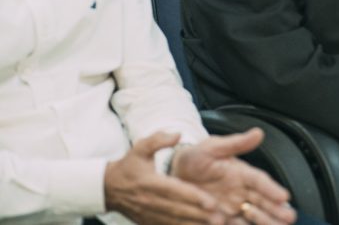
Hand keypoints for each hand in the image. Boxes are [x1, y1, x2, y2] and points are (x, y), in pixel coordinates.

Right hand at [104, 132, 223, 224]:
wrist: (107, 187)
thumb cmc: (128, 166)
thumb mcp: (140, 148)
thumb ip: (158, 140)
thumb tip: (178, 134)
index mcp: (152, 182)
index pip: (176, 191)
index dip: (194, 198)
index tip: (212, 203)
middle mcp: (151, 201)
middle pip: (179, 210)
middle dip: (200, 215)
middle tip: (220, 219)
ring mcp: (149, 214)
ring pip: (174, 222)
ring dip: (194, 224)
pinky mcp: (147, 222)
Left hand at [172, 129, 296, 224]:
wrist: (172, 174)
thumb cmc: (194, 158)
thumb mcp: (212, 147)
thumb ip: (235, 143)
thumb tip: (258, 133)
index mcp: (241, 173)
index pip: (259, 181)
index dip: (272, 188)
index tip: (284, 196)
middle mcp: (240, 192)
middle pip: (262, 202)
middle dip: (276, 210)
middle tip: (290, 216)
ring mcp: (231, 207)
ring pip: (253, 217)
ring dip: (265, 221)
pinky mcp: (220, 219)